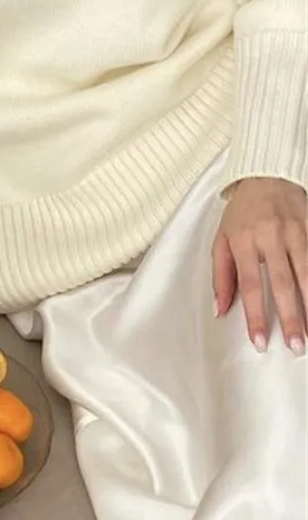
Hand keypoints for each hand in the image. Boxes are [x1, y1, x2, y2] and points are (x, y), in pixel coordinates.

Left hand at [213, 177, 306, 353]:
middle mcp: (270, 237)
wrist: (266, 175)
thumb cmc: (242, 212)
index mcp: (243, 241)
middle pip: (282, 284)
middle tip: (296, 345)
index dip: (255, 315)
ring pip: (307, 273)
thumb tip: (220, 309)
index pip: (249, 285)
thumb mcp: (221, 238)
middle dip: (291, 317)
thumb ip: (220, 275)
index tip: (259, 340)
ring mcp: (295, 231)